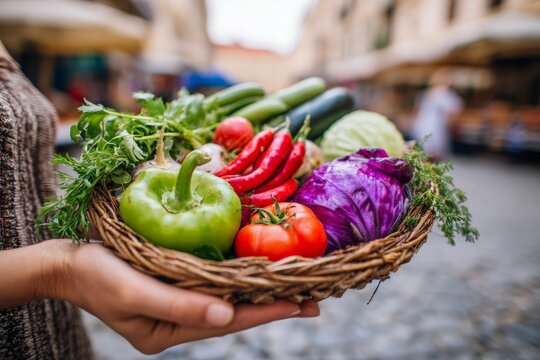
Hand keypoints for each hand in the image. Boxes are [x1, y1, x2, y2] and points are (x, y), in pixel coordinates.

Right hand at [52, 241, 318, 353]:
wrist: (65, 262)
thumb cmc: (95, 276)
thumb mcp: (134, 291)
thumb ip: (179, 304)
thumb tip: (228, 313)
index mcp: (169, 331)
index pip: (227, 322)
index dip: (265, 311)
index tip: (300, 303)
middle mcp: (179, 320)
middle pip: (234, 313)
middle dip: (272, 305)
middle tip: (313, 300)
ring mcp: (177, 303)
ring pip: (228, 298)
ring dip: (261, 292)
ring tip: (297, 289)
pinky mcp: (173, 283)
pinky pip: (214, 283)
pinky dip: (238, 278)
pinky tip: (257, 272)